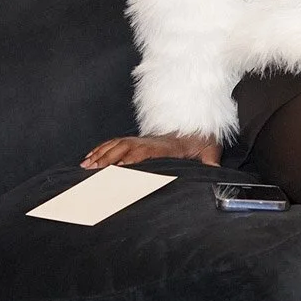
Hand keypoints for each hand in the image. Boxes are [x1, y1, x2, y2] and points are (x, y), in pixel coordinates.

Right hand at [81, 133, 221, 168]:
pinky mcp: (140, 141)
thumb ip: (211, 163)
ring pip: (117, 145)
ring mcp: (144, 140)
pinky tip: (92, 157)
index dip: (129, 159)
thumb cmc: (204, 142)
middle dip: (107, 158)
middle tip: (91, 170)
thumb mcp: (210, 153)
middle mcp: (151, 142)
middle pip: (124, 147)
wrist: (202, 127)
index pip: (144, 152)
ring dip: (101, 154)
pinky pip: (118, 143)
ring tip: (85, 166)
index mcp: (166, 146)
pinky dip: (102, 149)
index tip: (116, 169)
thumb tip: (215, 173)